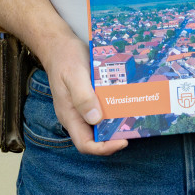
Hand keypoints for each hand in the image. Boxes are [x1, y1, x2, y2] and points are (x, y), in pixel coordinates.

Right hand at [34, 35, 126, 155]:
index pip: (85, 144)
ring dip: (116, 124)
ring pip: (101, 125)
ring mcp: (83, 107)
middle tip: (134, 128)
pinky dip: (115, 109)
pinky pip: (103, 109)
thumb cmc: (65, 59)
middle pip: (95, 138)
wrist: (59, 46)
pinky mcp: (90, 98)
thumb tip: (95, 119)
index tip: (123, 141)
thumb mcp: (74, 75)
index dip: (104, 148)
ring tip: (135, 117)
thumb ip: (82, 97)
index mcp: (69, 115)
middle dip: (114, 138)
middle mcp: (77, 115)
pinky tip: (128, 102)